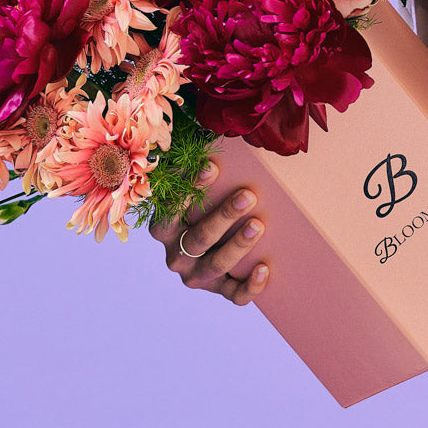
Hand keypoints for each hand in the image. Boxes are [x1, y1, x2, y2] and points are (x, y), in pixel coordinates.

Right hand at [149, 159, 269, 305]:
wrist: (210, 243)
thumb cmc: (204, 203)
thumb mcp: (195, 190)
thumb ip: (198, 168)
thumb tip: (216, 131)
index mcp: (163, 228)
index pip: (170, 210)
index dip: (189, 188)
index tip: (212, 166)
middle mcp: (175, 256)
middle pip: (198, 238)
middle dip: (223, 216)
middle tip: (248, 196)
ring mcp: (196, 276)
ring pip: (216, 265)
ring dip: (238, 246)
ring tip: (258, 225)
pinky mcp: (218, 290)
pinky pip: (233, 296)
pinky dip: (249, 286)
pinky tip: (265, 270)